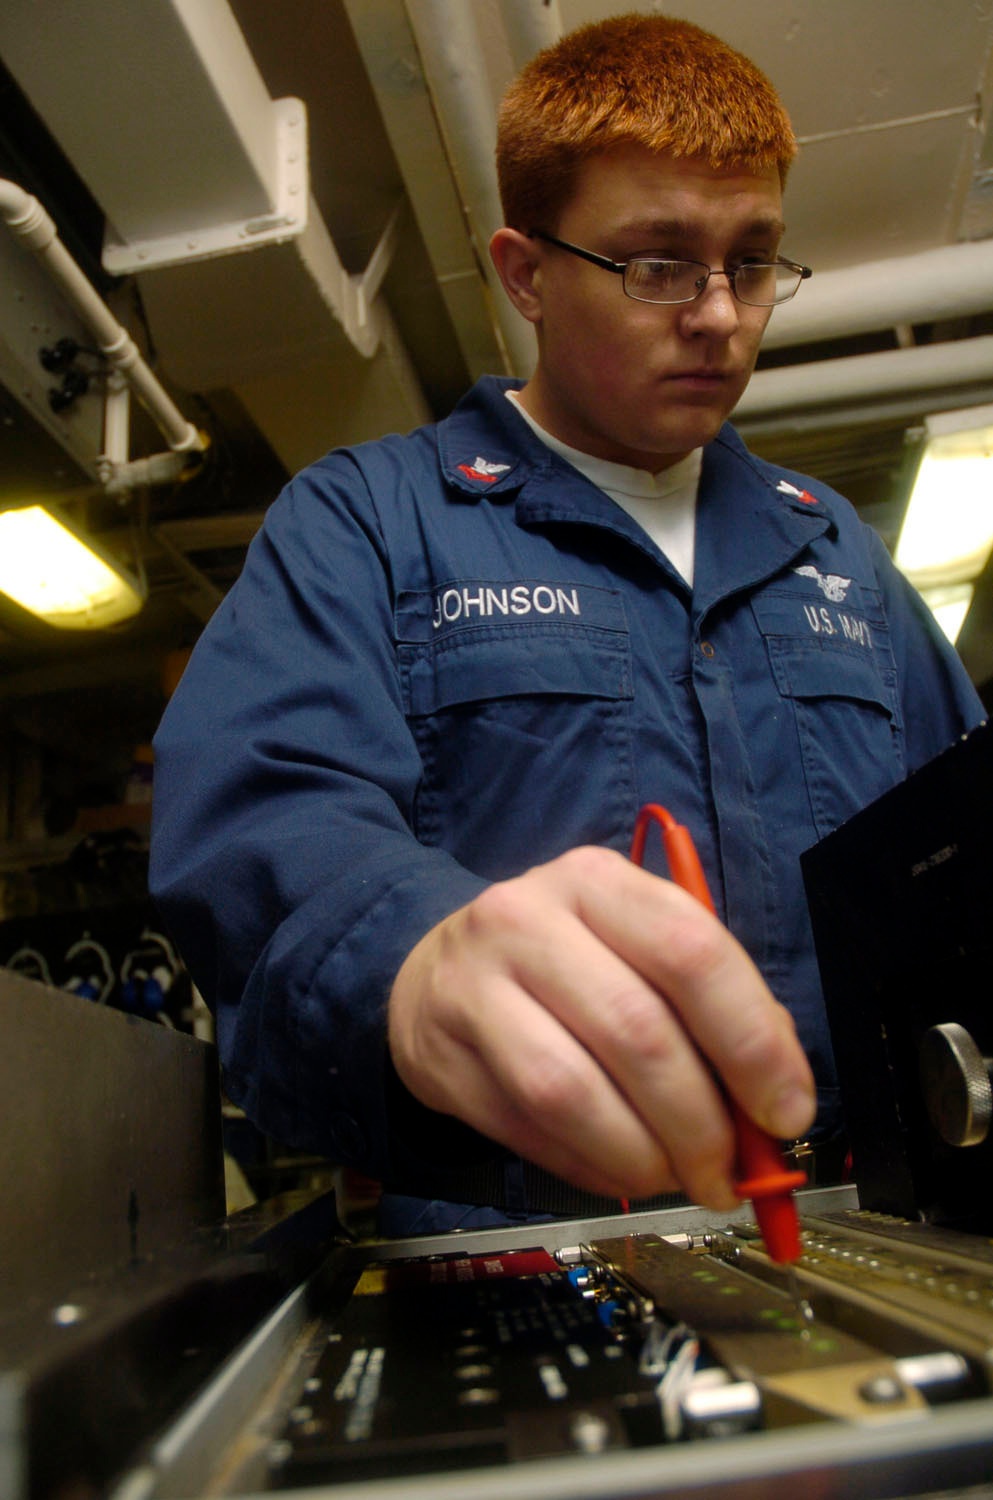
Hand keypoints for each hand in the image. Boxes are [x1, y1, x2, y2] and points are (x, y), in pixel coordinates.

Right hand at [388, 846, 815, 1208]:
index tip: (786, 1112)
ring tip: (675, 1177)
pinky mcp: (440, 1056)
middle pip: (637, 1030)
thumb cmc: (565, 963)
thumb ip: (710, 1005)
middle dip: (701, 1122)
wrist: (433, 972)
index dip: (752, 1042)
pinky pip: (529, 1130)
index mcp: (597, 880)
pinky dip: (592, 1168)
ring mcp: (474, 987)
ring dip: (643, 1156)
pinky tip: (620, 1171)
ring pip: (574, 1092)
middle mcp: (528, 918)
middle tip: (730, 1175)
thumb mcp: (633, 946)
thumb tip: (777, 1100)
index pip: (691, 951)